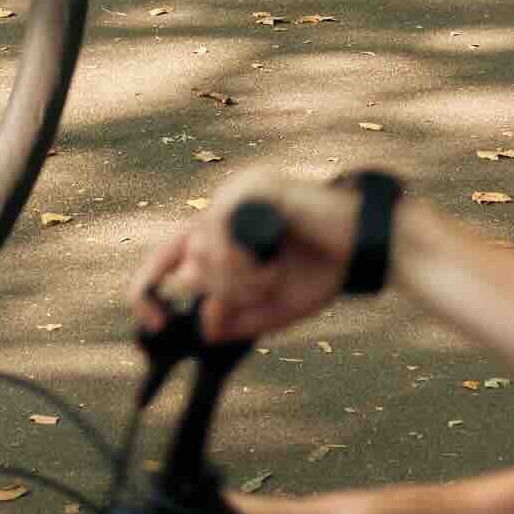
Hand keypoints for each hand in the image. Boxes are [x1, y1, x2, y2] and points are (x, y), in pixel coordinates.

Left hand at [130, 170, 365, 346]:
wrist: (366, 247)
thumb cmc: (322, 270)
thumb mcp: (271, 307)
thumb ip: (235, 317)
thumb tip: (204, 326)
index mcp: (222, 231)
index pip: (165, 257)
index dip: (147, 289)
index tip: (156, 322)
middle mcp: (223, 208)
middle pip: (186, 262)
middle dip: (222, 294)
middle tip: (260, 296)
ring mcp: (237, 192)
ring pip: (201, 251)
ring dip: (236, 282)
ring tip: (272, 281)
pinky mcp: (255, 187)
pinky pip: (224, 231)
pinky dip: (243, 263)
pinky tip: (272, 267)